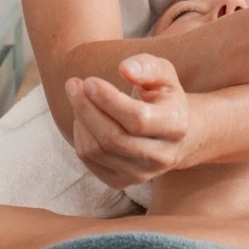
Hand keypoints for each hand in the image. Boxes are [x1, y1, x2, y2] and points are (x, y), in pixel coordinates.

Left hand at [65, 53, 188, 188]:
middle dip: (86, 108)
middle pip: (113, 138)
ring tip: (79, 97)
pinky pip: (90, 161)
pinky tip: (84, 118)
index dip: (109, 100)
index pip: (137, 119)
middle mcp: (160, 156)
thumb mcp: (164, 74)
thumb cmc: (164, 97)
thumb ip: (147, 66)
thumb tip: (124, 69)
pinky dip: (80, 136)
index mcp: (175, 126)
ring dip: (81, 120)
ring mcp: (141, 174)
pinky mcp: (122, 182)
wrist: (176, 134)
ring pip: (97, 151)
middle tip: (73, 84)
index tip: (88, 81)